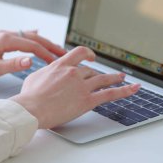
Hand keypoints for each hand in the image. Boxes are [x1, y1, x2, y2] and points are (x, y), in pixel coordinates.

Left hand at [0, 30, 65, 80]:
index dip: (48, 54)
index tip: (59, 62)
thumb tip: (31, 61)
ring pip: (29, 36)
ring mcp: (2, 35)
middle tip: (65, 53)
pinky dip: (32, 37)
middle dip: (51, 46)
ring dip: (43, 42)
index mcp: (6, 40)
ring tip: (55, 48)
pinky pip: (21, 36)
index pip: (34, 46)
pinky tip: (37, 34)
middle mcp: (6, 34)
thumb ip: (13, 64)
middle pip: (35, 38)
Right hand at [11, 46, 140, 128]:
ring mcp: (82, 86)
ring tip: (122, 78)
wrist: (31, 109)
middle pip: (91, 71)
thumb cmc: (29, 97)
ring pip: (103, 79)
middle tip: (103, 76)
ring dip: (114, 78)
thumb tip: (48, 71)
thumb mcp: (35, 77)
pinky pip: (110, 94)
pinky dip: (124, 91)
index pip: (79, 53)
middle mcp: (74, 73)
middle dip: (97, 74)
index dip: (87, 53)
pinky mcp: (87, 100)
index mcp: (61, 65)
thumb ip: (46, 72)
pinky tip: (134, 89)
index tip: (91, 57)